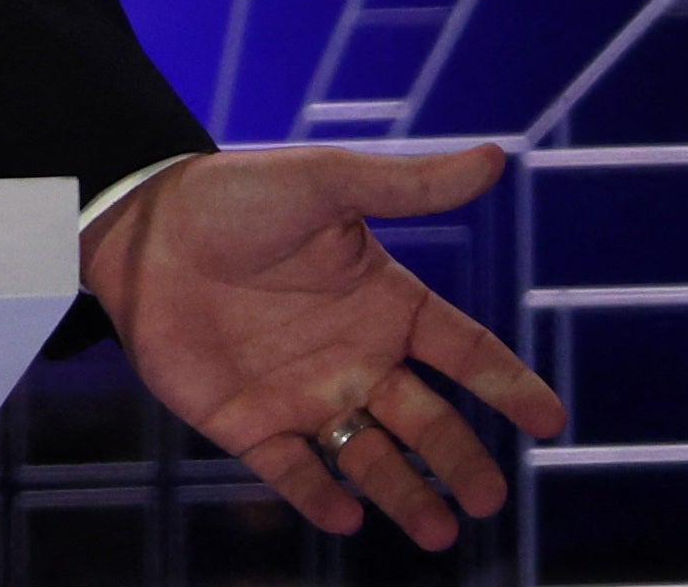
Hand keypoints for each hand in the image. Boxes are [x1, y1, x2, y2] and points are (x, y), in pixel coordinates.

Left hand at [81, 143, 565, 550]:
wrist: (137, 224)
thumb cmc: (233, 196)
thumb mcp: (324, 184)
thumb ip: (406, 184)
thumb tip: (492, 158)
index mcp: (384, 302)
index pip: (463, 350)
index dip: (507, 383)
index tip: (550, 419)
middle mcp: (354, 357)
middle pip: (426, 420)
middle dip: (461, 460)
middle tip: (489, 498)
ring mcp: (303, 393)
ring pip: (368, 457)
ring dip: (404, 494)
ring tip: (439, 530)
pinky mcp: (248, 422)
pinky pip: (292, 471)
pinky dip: (318, 496)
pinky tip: (347, 515)